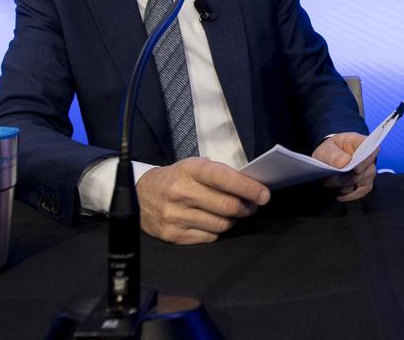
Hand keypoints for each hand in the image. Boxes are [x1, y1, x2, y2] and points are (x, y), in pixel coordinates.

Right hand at [135, 157, 270, 243]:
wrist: (139, 195)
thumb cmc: (176, 178)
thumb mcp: (193, 167)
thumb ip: (219, 175)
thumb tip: (251, 188)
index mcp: (189, 170)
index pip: (225, 179)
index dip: (248, 188)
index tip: (264, 195)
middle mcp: (181, 192)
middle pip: (228, 206)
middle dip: (246, 207)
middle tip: (251, 205)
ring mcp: (175, 216)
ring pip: (221, 224)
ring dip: (232, 220)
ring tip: (230, 213)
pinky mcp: (173, 235)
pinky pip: (209, 237)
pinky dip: (217, 230)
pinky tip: (212, 221)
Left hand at [312, 133, 376, 201]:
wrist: (328, 158)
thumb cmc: (330, 151)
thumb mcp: (326, 149)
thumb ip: (334, 154)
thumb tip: (345, 163)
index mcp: (359, 142)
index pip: (372, 149)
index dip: (366, 160)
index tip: (355, 169)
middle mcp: (369, 157)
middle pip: (363, 171)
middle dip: (344, 178)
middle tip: (327, 181)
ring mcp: (369, 170)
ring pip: (362, 182)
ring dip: (344, 186)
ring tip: (329, 184)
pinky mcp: (366, 182)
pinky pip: (362, 191)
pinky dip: (350, 195)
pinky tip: (338, 195)